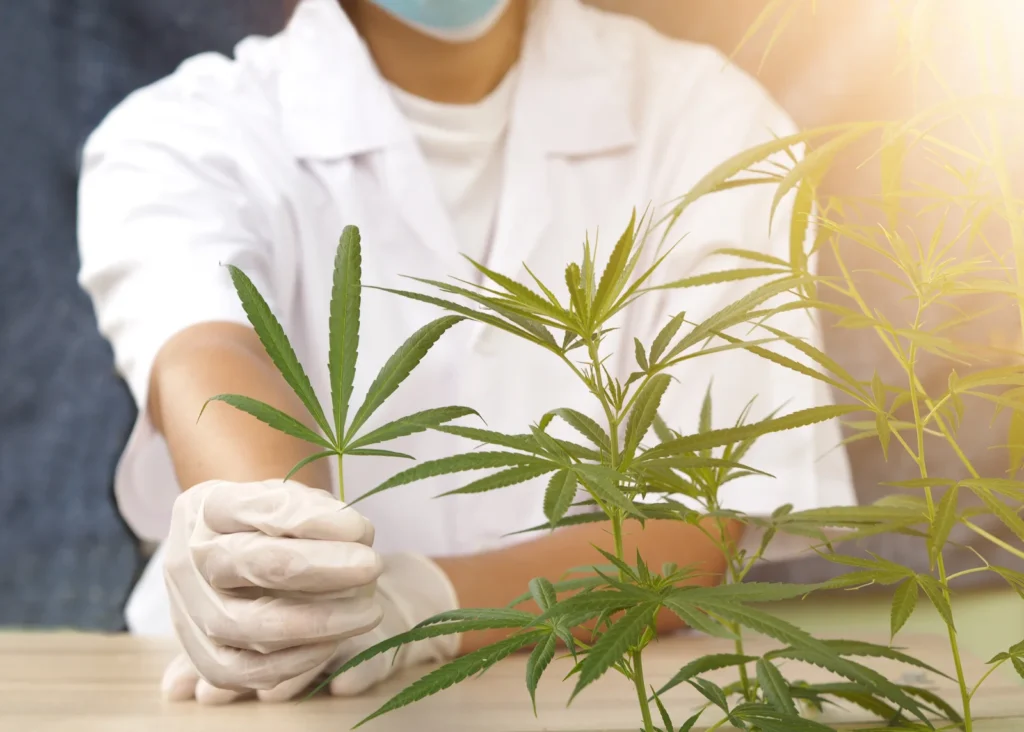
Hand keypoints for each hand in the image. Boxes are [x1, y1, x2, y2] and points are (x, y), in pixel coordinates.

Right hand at [160, 478, 383, 698]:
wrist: (233, 557)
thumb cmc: (271, 525)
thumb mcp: (290, 499)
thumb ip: (317, 511)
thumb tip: (355, 535)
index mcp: (207, 505)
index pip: (259, 508)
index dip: (313, 520)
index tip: (362, 529)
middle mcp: (187, 556)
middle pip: (250, 562)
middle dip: (319, 567)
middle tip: (372, 566)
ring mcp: (188, 609)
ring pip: (245, 624)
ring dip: (316, 622)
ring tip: (367, 611)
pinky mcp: (201, 655)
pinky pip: (240, 671)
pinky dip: (291, 661)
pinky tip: (332, 644)